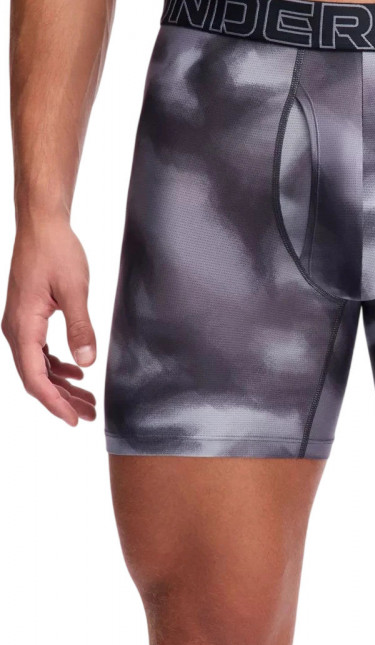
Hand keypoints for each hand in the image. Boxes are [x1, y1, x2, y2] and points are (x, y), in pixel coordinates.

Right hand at [2, 217, 96, 426]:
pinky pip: (38, 350)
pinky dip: (56, 365)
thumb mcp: (75, 290)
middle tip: (89, 414)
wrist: (42, 225)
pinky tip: (75, 370)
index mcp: (23, 327)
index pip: (35, 378)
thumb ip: (81, 327)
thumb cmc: (56, 251)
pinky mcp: (28, 316)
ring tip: (87, 399)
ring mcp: (20, 323)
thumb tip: (87, 362)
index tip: (74, 419)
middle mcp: (15, 329)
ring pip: (37, 365)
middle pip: (35, 377)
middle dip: (62, 399)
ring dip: (61, 384)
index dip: (54, 403)